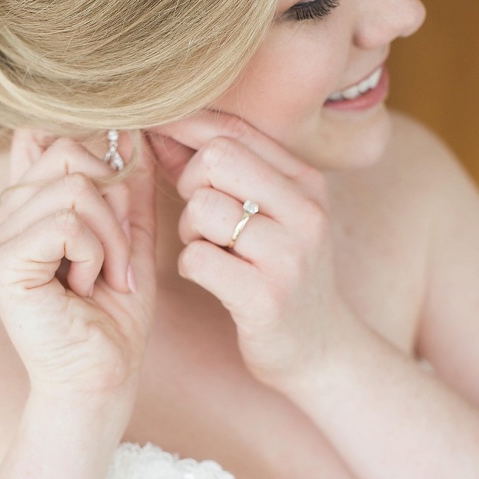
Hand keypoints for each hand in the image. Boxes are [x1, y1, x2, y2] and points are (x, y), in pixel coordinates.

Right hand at [0, 131, 156, 404]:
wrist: (101, 378)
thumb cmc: (113, 317)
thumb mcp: (131, 239)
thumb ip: (129, 189)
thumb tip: (133, 132)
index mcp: (25, 207)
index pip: (48, 136)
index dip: (93, 151)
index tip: (123, 196)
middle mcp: (2, 216)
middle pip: (70, 154)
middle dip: (115, 205)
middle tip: (120, 258)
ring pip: (75, 188)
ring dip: (111, 237)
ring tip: (106, 277)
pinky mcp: (2, 263)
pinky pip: (66, 223)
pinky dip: (94, 254)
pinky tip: (86, 287)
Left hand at [149, 112, 358, 389]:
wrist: (320, 349)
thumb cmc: (280, 273)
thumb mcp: (269, 214)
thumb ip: (219, 173)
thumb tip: (160, 129)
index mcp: (307, 182)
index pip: (234, 131)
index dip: (185, 130)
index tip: (158, 137)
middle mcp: (306, 212)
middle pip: (215, 159)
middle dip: (190, 184)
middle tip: (200, 218)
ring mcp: (289, 256)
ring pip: (201, 208)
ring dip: (190, 231)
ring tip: (212, 250)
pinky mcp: (265, 299)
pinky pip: (196, 258)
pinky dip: (192, 267)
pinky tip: (213, 278)